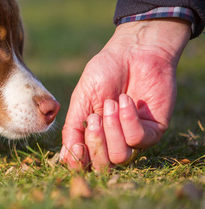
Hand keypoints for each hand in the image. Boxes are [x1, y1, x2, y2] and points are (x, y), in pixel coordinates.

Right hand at [60, 18, 190, 170]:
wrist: (132, 52)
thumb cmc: (104, 72)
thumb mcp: (81, 99)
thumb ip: (72, 128)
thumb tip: (64, 157)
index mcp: (92, 134)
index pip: (84, 162)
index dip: (78, 161)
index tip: (76, 148)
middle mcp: (113, 140)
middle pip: (103, 165)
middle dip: (95, 142)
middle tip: (94, 118)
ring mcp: (133, 137)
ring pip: (120, 156)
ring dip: (112, 129)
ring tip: (111, 103)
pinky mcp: (153, 130)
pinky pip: (138, 139)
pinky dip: (128, 120)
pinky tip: (125, 100)